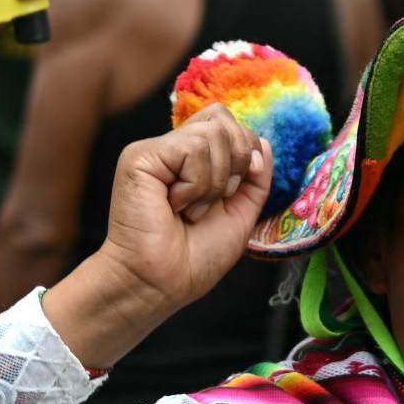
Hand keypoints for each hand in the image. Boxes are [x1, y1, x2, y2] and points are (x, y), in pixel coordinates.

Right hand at [45, 107, 271, 367]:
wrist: (160, 284)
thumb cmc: (193, 259)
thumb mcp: (240, 214)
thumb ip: (255, 177)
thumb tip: (262, 141)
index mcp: (192, 159)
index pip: (226, 123)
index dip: (244, 152)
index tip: (231, 193)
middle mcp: (172, 149)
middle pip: (221, 119)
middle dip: (234, 163)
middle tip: (211, 202)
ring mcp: (154, 151)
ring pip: (212, 134)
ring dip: (213, 183)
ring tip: (189, 210)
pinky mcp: (140, 157)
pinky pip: (192, 149)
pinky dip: (196, 185)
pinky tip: (175, 206)